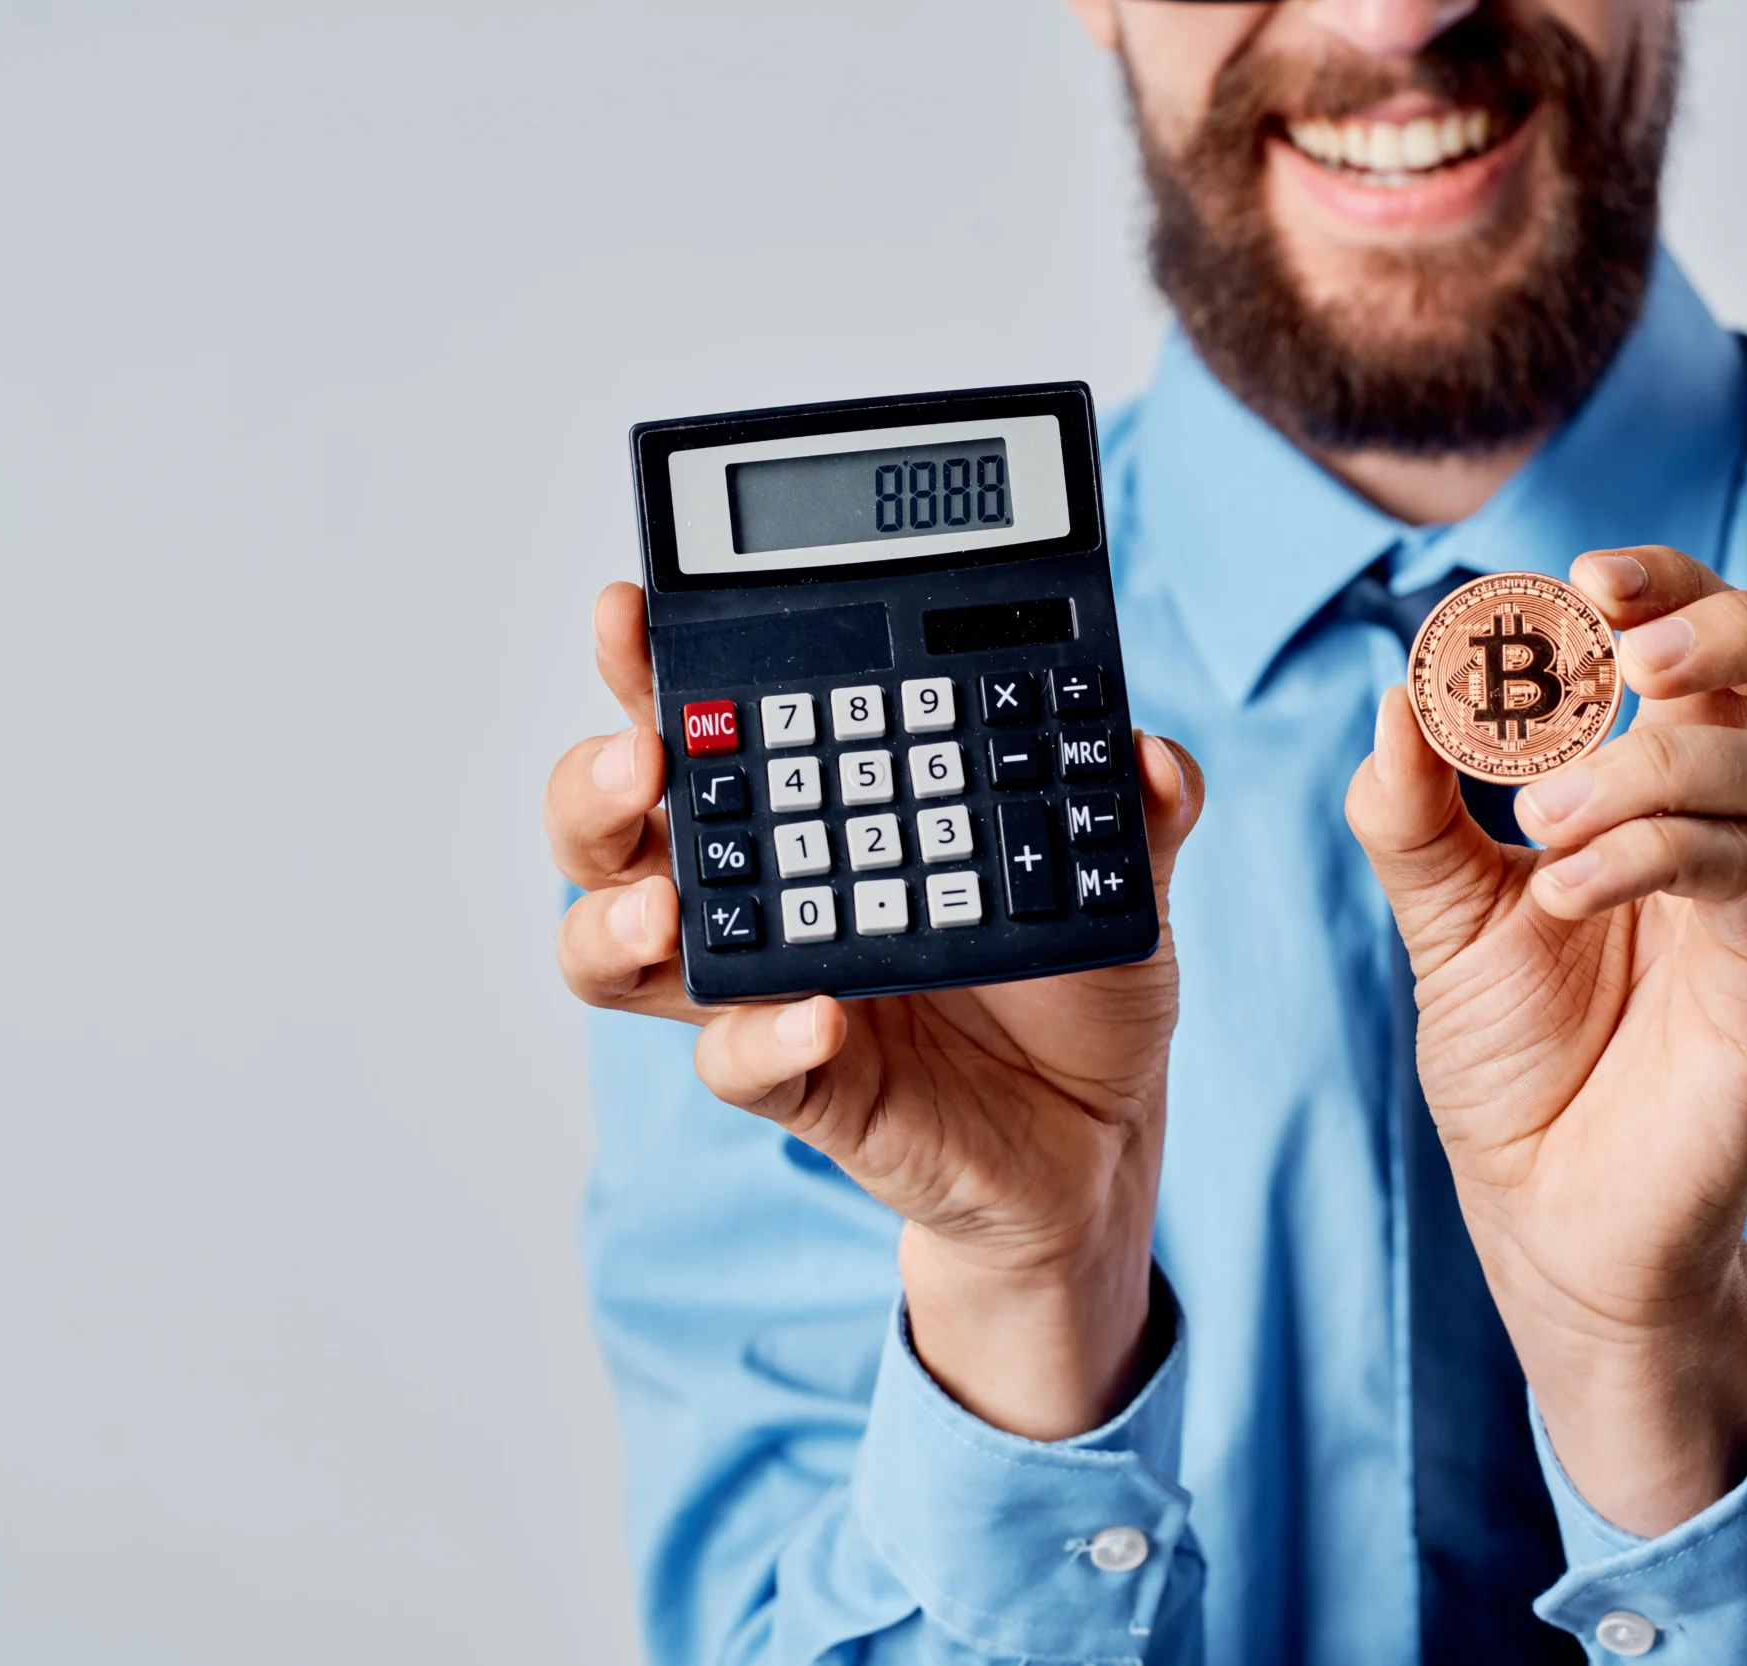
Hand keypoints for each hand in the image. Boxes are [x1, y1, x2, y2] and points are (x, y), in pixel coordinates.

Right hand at [548, 584, 1205, 1440]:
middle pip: (611, 827)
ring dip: (614, 922)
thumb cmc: (1072, 984)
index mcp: (817, 807)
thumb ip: (1137, 808)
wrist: (1098, 1134)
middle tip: (641, 754)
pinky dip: (761, 1040)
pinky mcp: (801, 1083)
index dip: (644, 665)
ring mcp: (767, 988)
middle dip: (593, 781)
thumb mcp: (1121, 877)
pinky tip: (816, 1018)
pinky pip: (739, 1063)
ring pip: (614, 952)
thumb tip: (1153, 756)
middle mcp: (766, 889)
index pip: (703, 717)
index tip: (629, 612)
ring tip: (660, 909)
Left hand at [1345, 548, 1746, 1533]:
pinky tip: (1557, 888)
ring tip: (1535, 824)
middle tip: (1615, 636)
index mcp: (1688, 792)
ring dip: (1646, 764)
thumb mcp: (1442, 917)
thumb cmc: (1522, 1061)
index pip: (1721, 643)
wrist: (1549, 1220)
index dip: (1664, 587)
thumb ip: (1413, 810)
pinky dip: (1647, 854)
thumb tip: (1394, 691)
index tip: (1567, 585)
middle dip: (1724, 619)